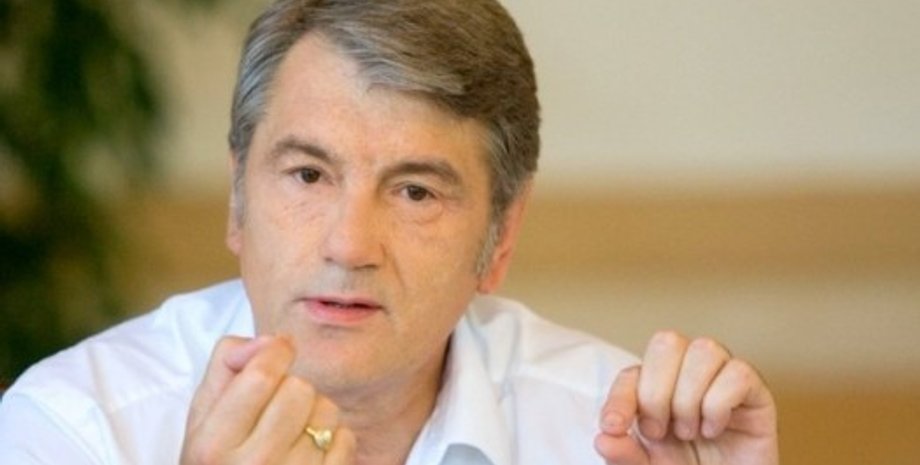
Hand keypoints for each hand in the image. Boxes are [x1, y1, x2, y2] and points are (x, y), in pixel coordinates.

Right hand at [181, 336, 355, 463]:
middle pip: (299, 388)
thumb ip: (226, 366)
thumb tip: (270, 341)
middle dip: (291, 389)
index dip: (275, 352)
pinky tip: (310, 452)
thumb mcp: (203, 419)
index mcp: (214, 445)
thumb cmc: (220, 462)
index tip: (276, 354)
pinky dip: (334, 439)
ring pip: (327, 410)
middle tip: (277, 409)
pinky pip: (346, 439)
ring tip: (293, 432)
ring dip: (315, 413)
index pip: (261, 375)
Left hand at [595, 331, 777, 464]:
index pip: (632, 371)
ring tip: (690, 431)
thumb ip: (623, 454)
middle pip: (667, 342)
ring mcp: (723, 379)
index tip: (614, 426)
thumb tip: (603, 438)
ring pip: (704, 350)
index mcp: (656, 387)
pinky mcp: (756, 393)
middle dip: (656, 392)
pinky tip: (714, 429)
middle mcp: (689, 374)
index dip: (620, 396)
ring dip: (688, 398)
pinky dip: (719, 404)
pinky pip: (739, 373)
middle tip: (660, 432)